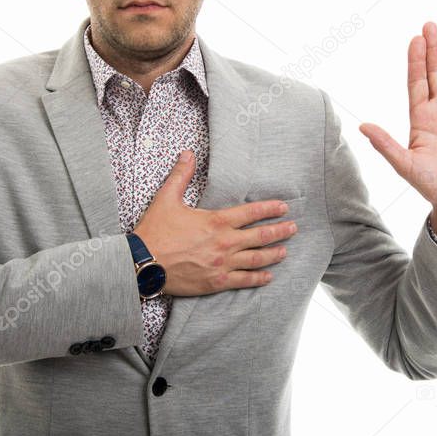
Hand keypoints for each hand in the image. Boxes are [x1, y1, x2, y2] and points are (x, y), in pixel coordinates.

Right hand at [132, 150, 298, 295]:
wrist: (143, 263)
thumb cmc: (155, 231)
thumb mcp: (166, 198)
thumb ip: (181, 176)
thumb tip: (187, 154)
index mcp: (217, 221)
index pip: (252, 212)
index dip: (271, 209)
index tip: (284, 208)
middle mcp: (225, 243)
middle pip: (261, 236)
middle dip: (280, 231)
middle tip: (293, 228)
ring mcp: (222, 264)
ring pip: (257, 259)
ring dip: (274, 254)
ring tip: (285, 251)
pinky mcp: (217, 282)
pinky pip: (244, 280)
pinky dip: (258, 278)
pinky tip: (268, 276)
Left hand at [358, 22, 436, 219]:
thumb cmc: (431, 186)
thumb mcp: (405, 164)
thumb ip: (385, 144)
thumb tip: (361, 125)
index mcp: (420, 118)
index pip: (416, 82)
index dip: (415, 60)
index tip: (414, 39)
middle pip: (433, 73)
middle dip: (432, 49)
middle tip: (429, 24)